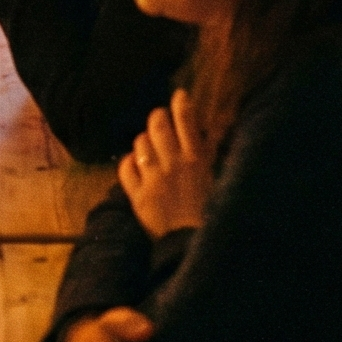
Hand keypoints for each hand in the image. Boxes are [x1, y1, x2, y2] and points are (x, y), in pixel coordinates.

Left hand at [118, 92, 212, 239]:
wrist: (191, 246)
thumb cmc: (209, 213)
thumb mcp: (216, 179)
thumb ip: (209, 154)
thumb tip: (209, 131)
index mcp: (197, 160)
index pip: (187, 121)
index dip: (181, 103)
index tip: (179, 95)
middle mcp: (173, 165)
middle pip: (158, 124)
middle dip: (158, 118)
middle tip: (160, 122)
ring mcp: (153, 180)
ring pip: (139, 143)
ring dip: (144, 142)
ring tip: (149, 149)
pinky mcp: (137, 196)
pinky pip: (125, 167)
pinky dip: (129, 163)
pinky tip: (136, 166)